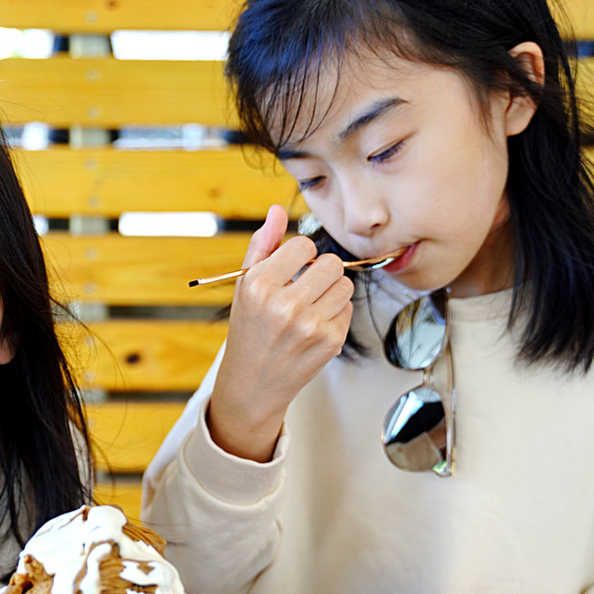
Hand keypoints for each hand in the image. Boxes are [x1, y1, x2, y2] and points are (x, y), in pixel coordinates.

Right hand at [206, 205, 354, 461]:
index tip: (291, 271)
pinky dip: (335, 313)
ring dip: (331, 291)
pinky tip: (314, 326)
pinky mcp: (330, 342)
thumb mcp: (245, 286)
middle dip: (321, 271)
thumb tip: (278, 208)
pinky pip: (347, 309)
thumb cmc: (248, 330)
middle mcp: (285, 306)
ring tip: (310, 306)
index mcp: (260, 285)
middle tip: (305, 287)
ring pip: (345, 285)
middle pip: (331, 263)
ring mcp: (310, 326)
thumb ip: (263, 245)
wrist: (251, 385)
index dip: (300, 255)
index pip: (304, 245)